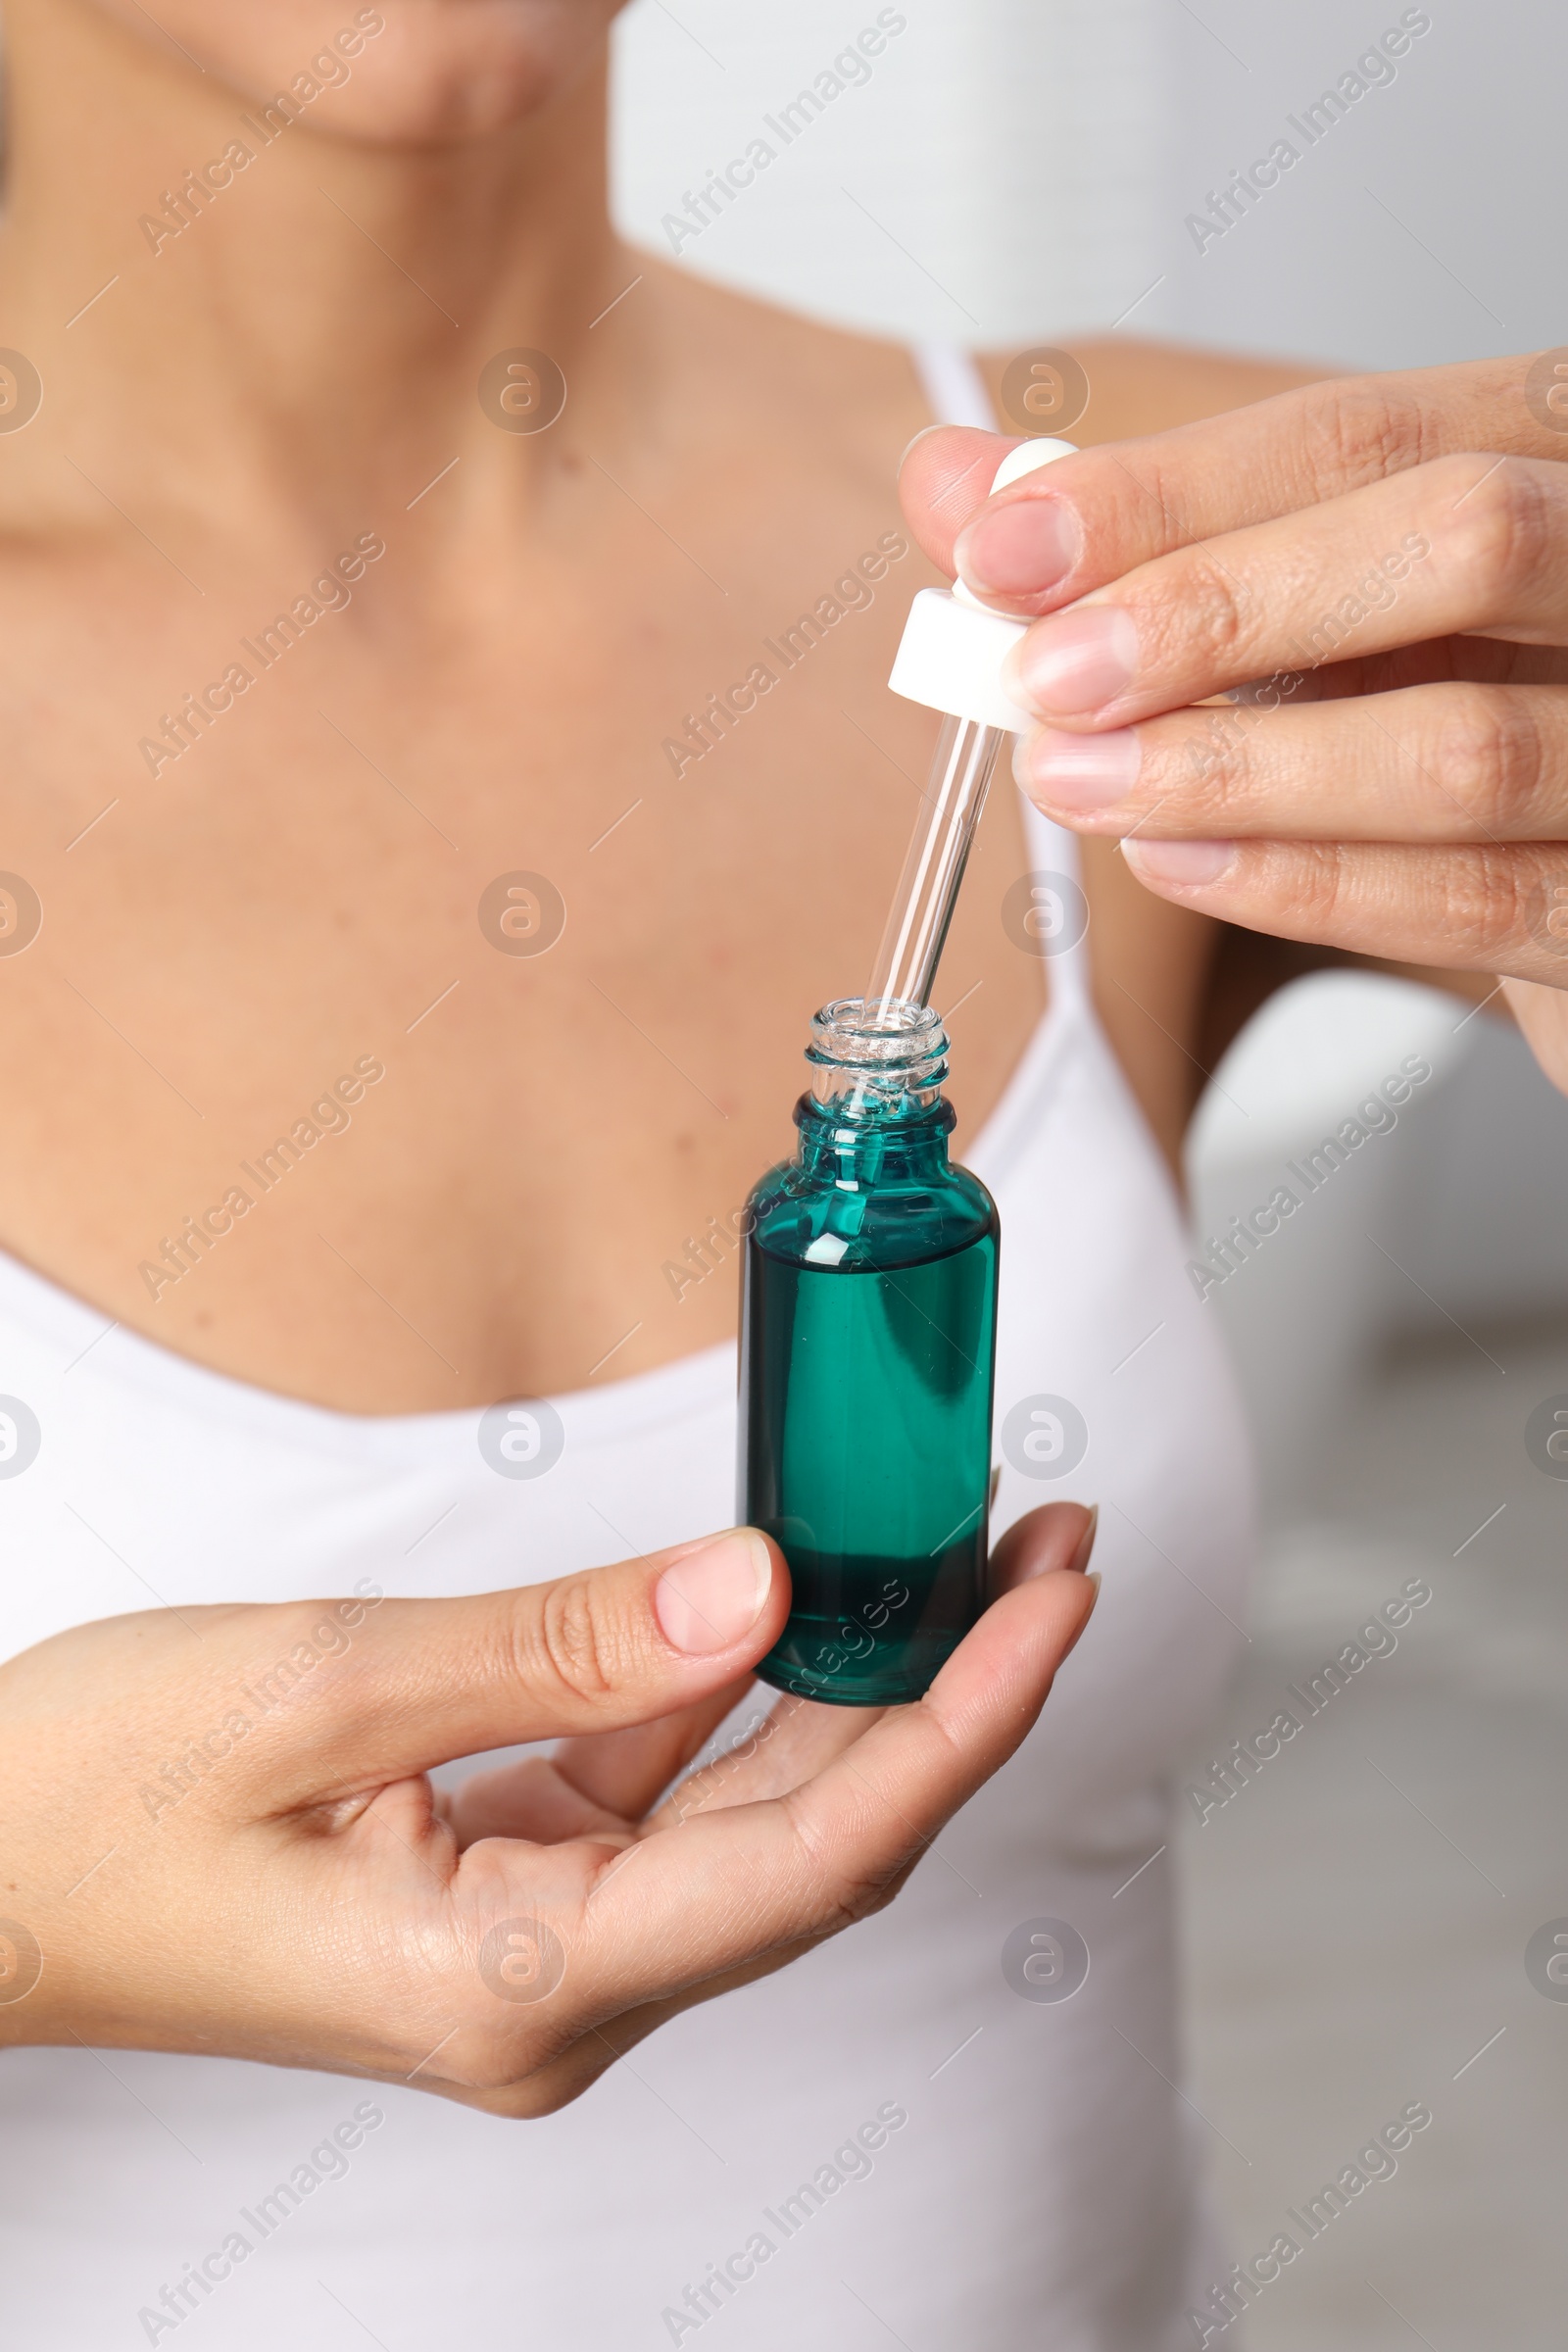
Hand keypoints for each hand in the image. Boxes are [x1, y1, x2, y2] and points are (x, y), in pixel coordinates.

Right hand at [0, 1508, 1095, 2114]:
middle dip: (947, 1690)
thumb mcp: (317, 1693)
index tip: (1051, 1602)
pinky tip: (798, 1592)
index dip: (958, 1724)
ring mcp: (542, 1947)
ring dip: (860, 1684)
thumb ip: (557, 1647)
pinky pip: (667, 1788)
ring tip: (963, 1550)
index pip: (812, 1860)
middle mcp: (559, 1997)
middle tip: (1046, 1545)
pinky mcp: (513, 1887)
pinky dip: (740, 1687)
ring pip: (755, 1814)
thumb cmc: (88, 1805)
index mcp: (515, 1986)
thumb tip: (762, 1590)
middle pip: (815, 1842)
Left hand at [899, 354, 1567, 1090]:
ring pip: (1460, 743)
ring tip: (1080, 782)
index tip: (1008, 547)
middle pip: (1461, 536)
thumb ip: (1150, 533)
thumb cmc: (1465, 698)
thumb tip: (960, 485)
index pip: (1370, 433)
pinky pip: (1469, 899)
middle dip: (1221, 608)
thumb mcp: (1323, 591)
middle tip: (1051, 674)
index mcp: (1557, 451)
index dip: (1174, 490)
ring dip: (1232, 770)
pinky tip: (1178, 862)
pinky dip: (1302, 884)